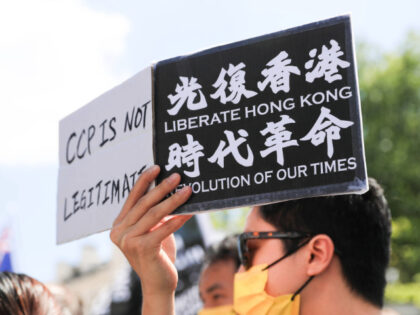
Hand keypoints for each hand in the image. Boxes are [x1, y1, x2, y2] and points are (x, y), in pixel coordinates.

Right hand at [110, 165, 191, 312]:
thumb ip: (154, 213)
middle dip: (162, 188)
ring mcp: (129, 241)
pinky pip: (163, 229)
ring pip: (154, 214)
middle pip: (144, 204)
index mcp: (119, 224)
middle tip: (177, 176)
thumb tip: (170, 189)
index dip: (144, 181)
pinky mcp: (143, 249)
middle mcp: (120, 232)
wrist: (158, 282)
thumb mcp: (153, 229)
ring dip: (173, 201)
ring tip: (188, 190)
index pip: (132, 198)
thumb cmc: (158, 252)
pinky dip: (178, 219)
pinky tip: (190, 212)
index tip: (156, 167)